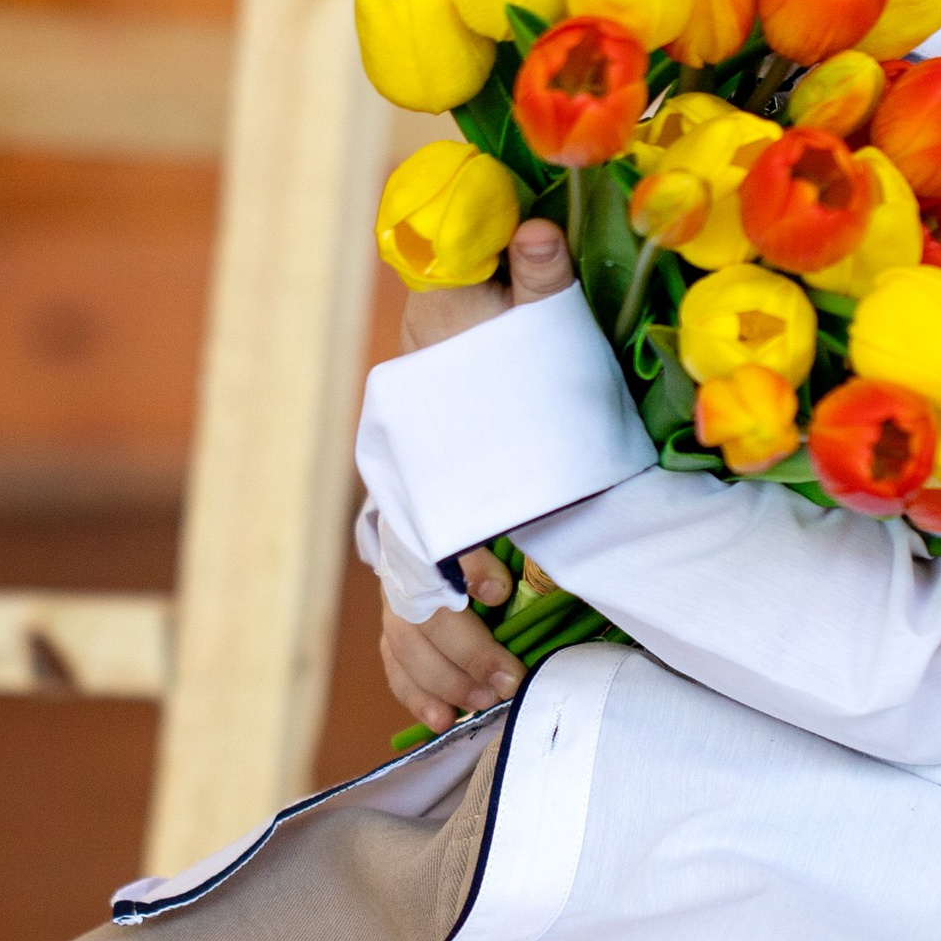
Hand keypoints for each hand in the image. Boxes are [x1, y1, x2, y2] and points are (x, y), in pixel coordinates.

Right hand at [380, 220, 577, 724]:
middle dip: (452, 649)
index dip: (457, 573)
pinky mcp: (420, 559)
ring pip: (399, 623)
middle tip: (505, 680)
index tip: (503, 594)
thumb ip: (530, 279)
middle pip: (406, 595)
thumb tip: (541, 229)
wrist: (461, 338)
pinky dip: (417, 677)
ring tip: (489, 701)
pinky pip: (399, 633)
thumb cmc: (495, 333)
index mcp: (425, 455)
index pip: (423, 528)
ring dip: (439, 671)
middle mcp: (404, 502)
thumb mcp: (520, 309)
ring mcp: (406, 536)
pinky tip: (451, 710)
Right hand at [381, 545, 516, 726]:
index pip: (451, 553)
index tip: (501, 594)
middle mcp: (405, 572)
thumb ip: (498, 556)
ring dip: (446, 683)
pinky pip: (397, 671)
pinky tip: (442, 719)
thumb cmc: (477, 538)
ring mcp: (394, 606)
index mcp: (432, 539)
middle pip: (430, 616)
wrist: (430, 535)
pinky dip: (418, 699)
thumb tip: (499, 592)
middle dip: (470, 654)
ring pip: (408, 649)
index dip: (475, 572)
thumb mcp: (493, 535)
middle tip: (507, 681)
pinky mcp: (391, 635)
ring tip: (482, 702)